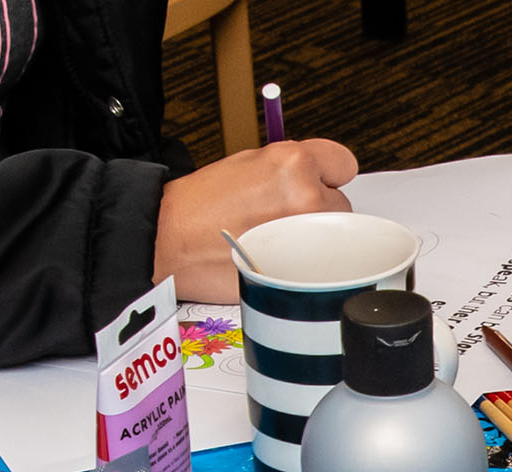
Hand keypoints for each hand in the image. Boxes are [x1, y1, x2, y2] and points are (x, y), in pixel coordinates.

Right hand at [155, 139, 360, 301]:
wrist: (169, 240)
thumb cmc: (199, 206)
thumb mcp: (247, 164)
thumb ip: (289, 168)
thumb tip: (316, 176)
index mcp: (292, 161)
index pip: (343, 163)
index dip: (328, 175)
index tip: (317, 182)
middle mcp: (307, 195)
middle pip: (341, 205)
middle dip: (318, 211)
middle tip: (281, 218)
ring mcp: (309, 235)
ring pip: (334, 239)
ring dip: (313, 241)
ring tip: (274, 241)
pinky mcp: (305, 269)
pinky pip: (322, 266)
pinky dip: (305, 265)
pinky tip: (275, 259)